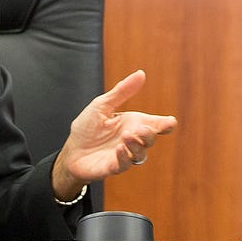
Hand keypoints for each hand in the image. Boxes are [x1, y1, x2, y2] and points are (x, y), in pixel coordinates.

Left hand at [51, 70, 177, 200]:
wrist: (71, 150)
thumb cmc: (87, 127)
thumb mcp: (102, 105)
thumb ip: (122, 91)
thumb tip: (141, 73)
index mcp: (133, 123)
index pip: (156, 125)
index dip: (166, 125)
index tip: (170, 122)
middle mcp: (132, 139)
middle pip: (150, 138)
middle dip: (149, 134)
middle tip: (141, 128)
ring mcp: (124, 154)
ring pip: (140, 154)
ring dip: (136, 146)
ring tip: (126, 137)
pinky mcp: (114, 166)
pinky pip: (125, 164)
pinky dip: (125, 157)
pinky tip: (119, 148)